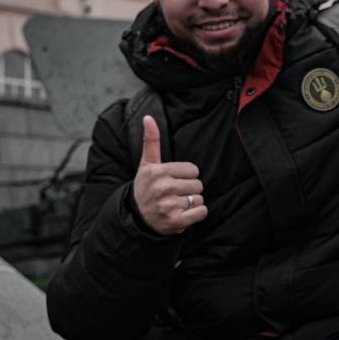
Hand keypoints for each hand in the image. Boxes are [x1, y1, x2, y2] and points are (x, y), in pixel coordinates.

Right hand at [132, 115, 206, 234]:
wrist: (136, 217)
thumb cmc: (146, 186)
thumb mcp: (147, 164)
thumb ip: (151, 140)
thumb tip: (148, 117)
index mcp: (158, 172)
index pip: (193, 170)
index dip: (186, 175)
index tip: (173, 180)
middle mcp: (162, 188)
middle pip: (198, 184)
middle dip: (189, 189)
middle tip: (174, 194)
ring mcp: (169, 206)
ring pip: (200, 198)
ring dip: (192, 202)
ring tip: (176, 204)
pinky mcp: (176, 221)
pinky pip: (202, 212)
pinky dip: (196, 214)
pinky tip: (182, 213)